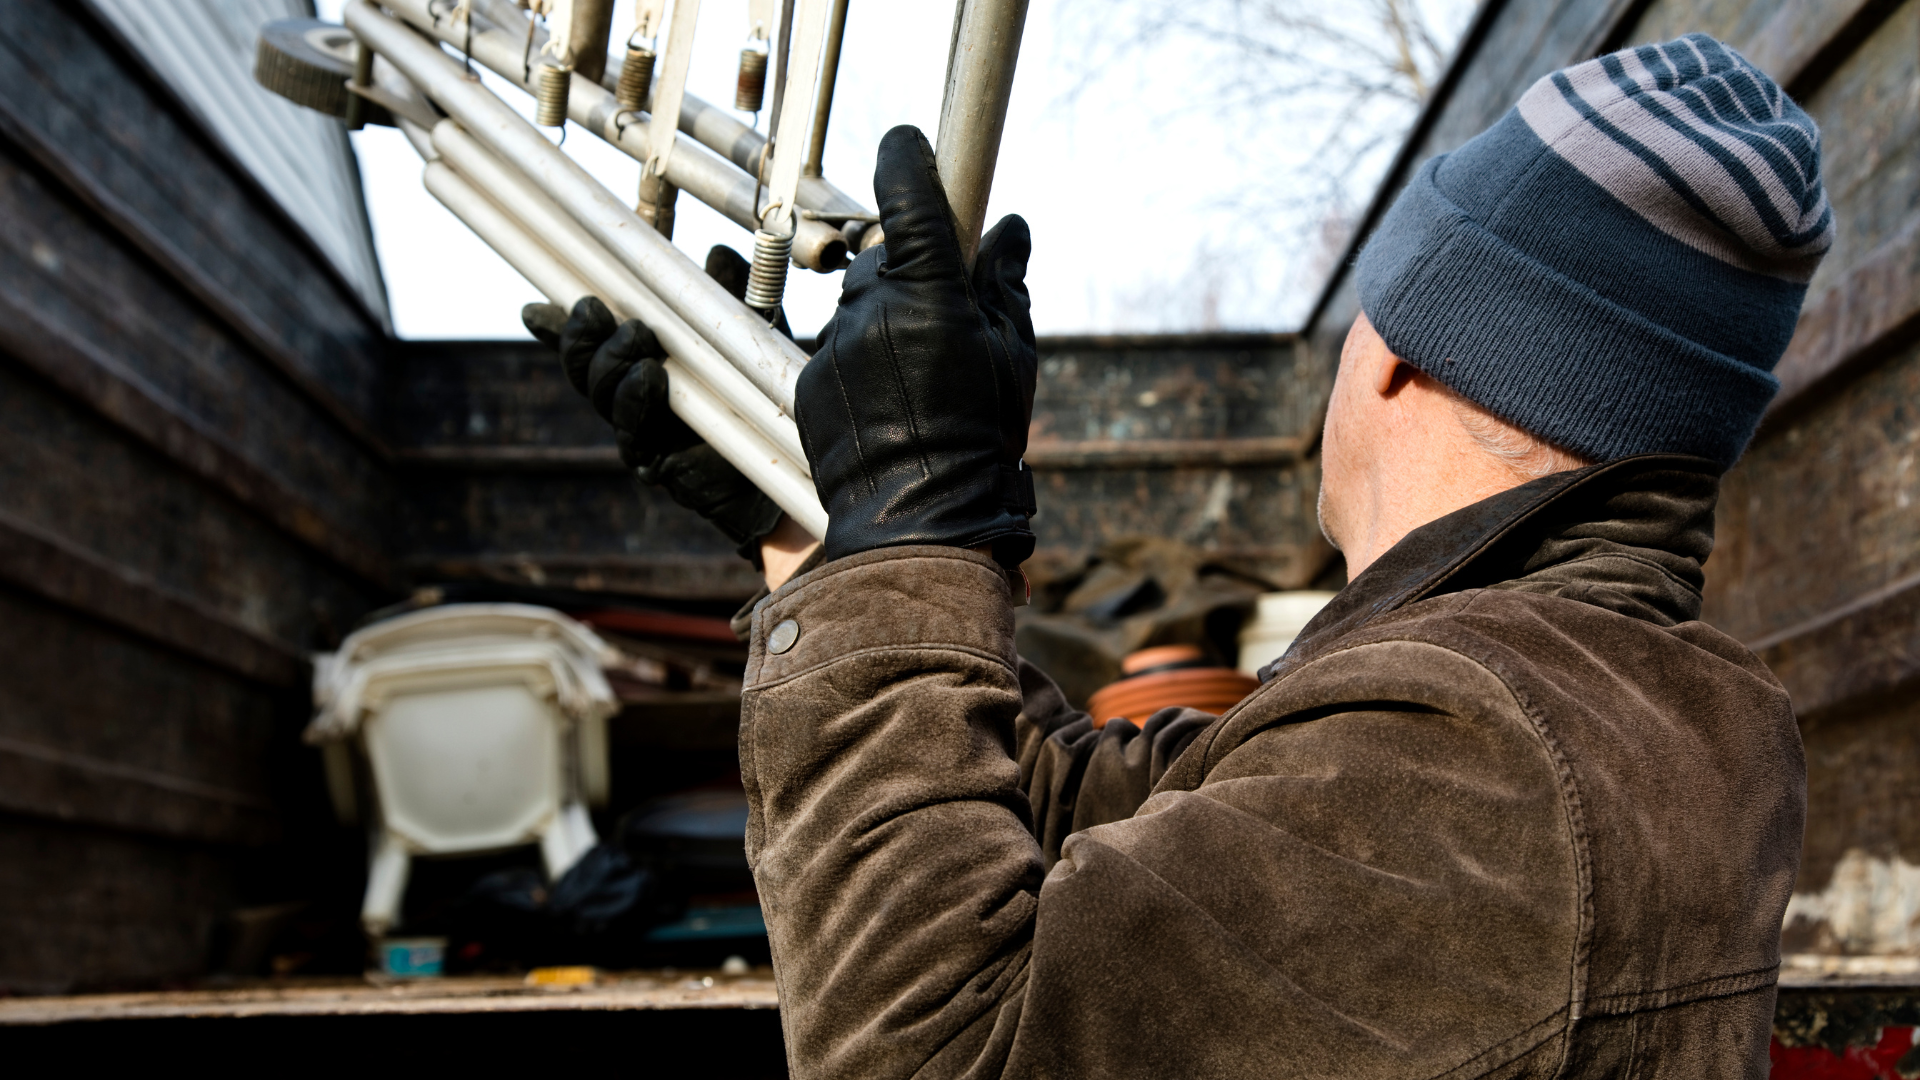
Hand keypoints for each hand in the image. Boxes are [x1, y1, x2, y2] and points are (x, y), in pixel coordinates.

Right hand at [523, 249, 790, 563]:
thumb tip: (715, 254)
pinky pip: (632, 431)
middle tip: (598, 310)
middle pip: (583, 368)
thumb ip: (730, 298)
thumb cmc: (765, 398)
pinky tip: (648, 375)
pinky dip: (636, 400)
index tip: (537, 307)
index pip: (590, 344)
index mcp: (640, 365)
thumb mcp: (750, 336)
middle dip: (580, 337)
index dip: (558, 327)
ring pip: (602, 395)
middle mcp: (632, 399)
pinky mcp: (656, 462)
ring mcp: (640, 433)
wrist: (790, 463)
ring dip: (611, 362)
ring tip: (636, 336)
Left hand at [796, 125, 1037, 566]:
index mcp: (930, 295)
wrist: (921, 518)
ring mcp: (833, 343)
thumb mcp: (1014, 358)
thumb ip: (1005, 284)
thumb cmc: (980, 439)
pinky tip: (889, 402)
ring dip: (885, 321)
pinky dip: (859, 360)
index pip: (909, 196)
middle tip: (947, 317)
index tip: (907, 142)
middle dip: (911, 273)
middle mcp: (873, 308)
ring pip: (859, 305)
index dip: (906, 158)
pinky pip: (835, 348)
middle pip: (886, 258)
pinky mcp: (808, 378)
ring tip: (919, 378)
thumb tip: (1009, 227)